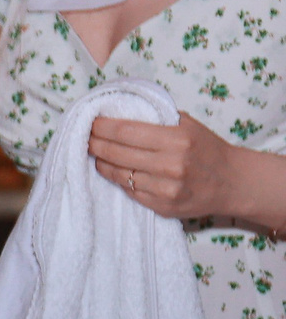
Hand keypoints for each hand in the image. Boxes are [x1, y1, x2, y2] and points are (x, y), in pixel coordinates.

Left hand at [89, 113, 245, 218]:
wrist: (233, 182)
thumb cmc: (207, 148)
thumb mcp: (188, 125)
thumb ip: (156, 118)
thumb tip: (117, 111)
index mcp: (178, 140)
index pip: (126, 132)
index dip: (102, 127)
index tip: (90, 122)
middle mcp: (172, 165)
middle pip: (116, 153)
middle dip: (94, 144)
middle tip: (84, 138)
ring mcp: (166, 189)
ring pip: (118, 175)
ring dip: (102, 163)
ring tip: (95, 154)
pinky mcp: (162, 207)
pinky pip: (129, 191)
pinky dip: (118, 180)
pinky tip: (114, 171)